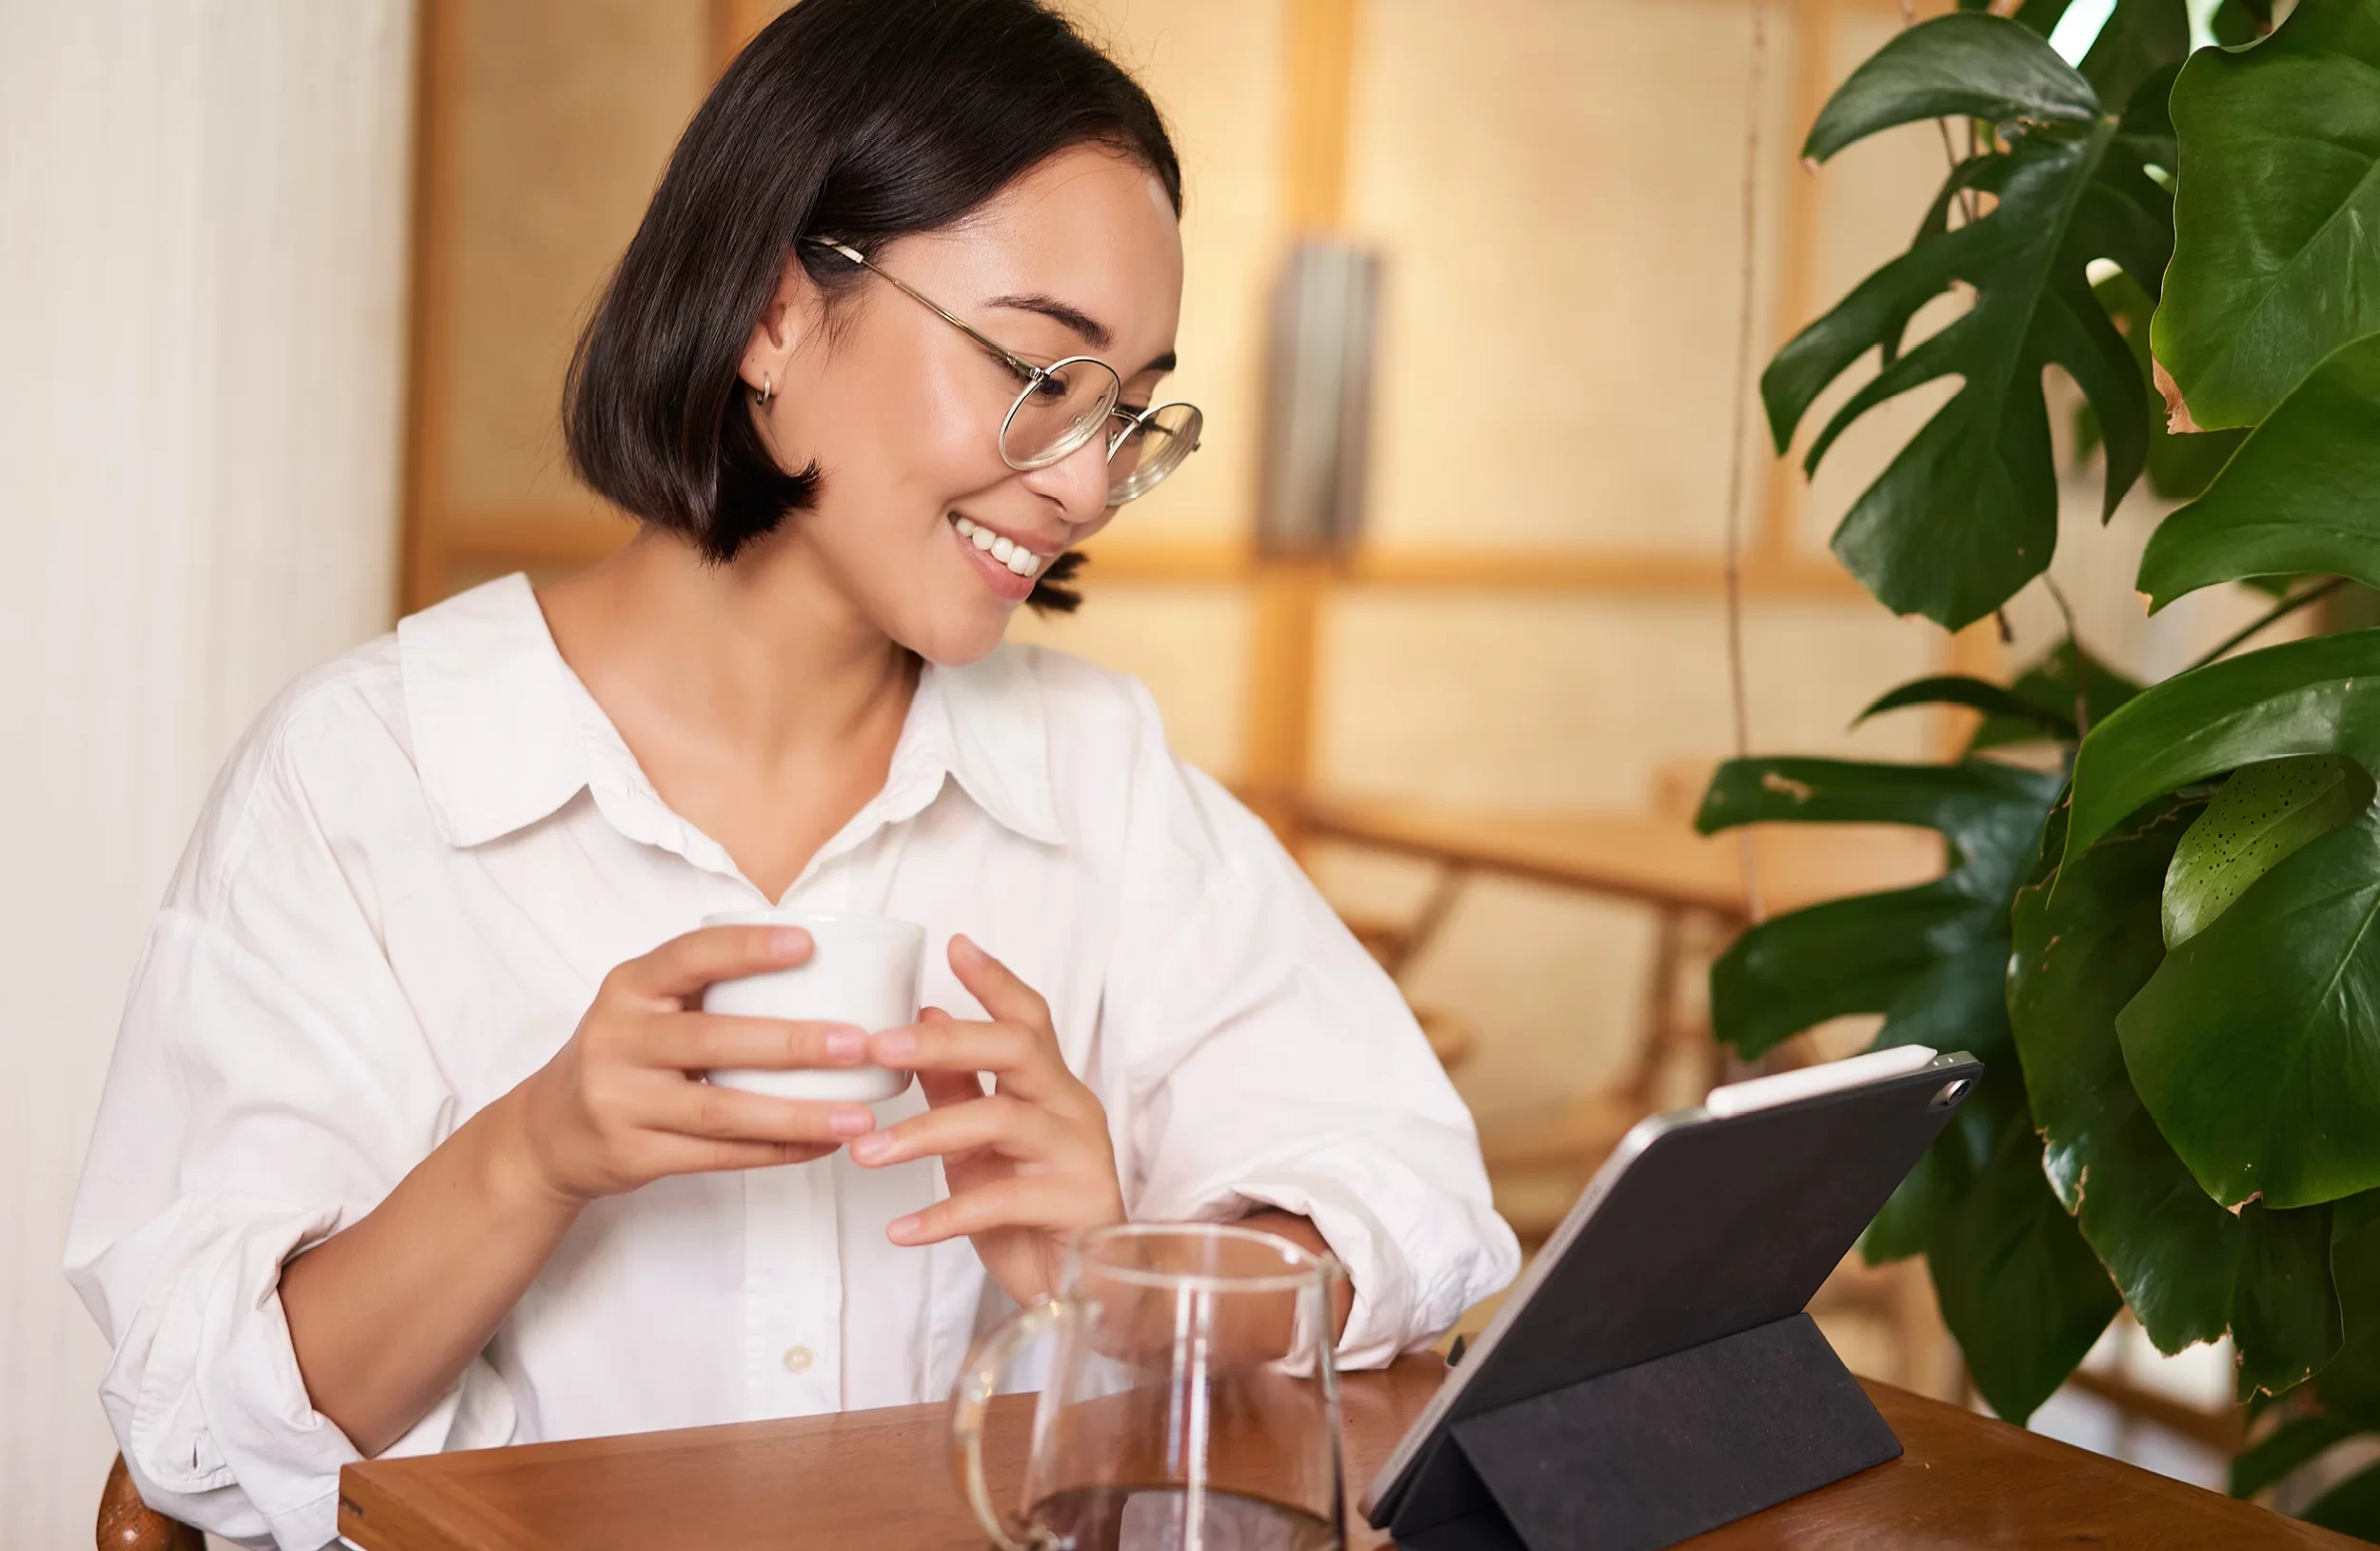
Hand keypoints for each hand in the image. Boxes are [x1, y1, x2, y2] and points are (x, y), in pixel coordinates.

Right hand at [511, 924, 880, 1203]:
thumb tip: (822, 963)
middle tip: (859, 1043)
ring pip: (721, 1111)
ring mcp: (620, 1102)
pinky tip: (824, 1143)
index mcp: (628, 989)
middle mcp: (616, 1040)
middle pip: (712, 1040)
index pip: (687, 958)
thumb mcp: (645, 1006)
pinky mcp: (633, 1154)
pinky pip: (718, 1155)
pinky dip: (777, 1151)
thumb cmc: (625, 1053)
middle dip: (792, 1042)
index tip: (808, 943)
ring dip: (797, 1114)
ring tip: (859, 1114)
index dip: (746, 949)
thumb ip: (705, 986)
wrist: (548, 1133)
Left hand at [849, 935, 1124, 1304]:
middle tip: (878, 1045)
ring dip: (924, 1134)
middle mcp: (1072, 1108)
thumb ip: (957, 1089)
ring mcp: (1080, 1154)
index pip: (1028, 1019)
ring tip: (865, 1154)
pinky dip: (943, 1216)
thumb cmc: (1029, 1216)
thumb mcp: (980, 1149)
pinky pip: (1002, 1200)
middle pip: (1017, 1049)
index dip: (994, 980)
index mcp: (1051, 1087)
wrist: (1083, 1297)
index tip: (954, 944)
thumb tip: (925, 1020)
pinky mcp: (1076, 1205)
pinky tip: (900, 1229)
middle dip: (944, 1041)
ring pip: (1001, 1120)